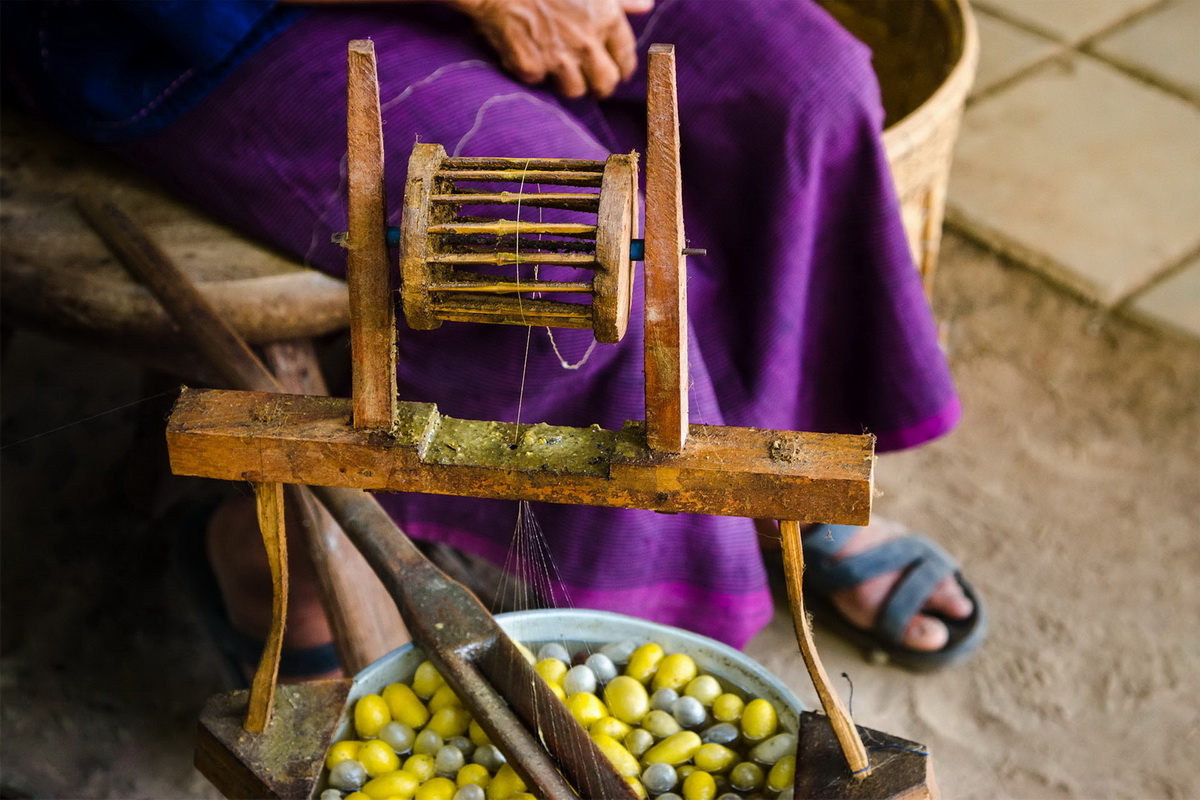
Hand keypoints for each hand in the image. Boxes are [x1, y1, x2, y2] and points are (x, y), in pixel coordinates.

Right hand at [452, 0, 652, 98]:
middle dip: (599, 86)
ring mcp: (558, 57)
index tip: (616, 71)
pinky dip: (532, 71)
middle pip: (605, 83)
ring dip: (567, 81)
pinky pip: (538, 81)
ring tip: (556, 66)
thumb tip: (646, 6)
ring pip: (574, 90)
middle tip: (591, 83)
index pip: (626, 58)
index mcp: (606, 18)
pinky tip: (526, 52)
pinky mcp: (531, 67)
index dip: (622, 68)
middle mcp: (587, 42)